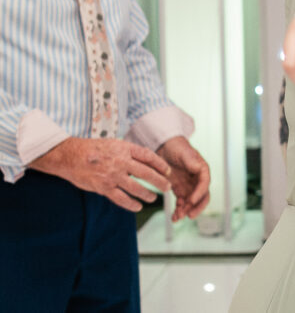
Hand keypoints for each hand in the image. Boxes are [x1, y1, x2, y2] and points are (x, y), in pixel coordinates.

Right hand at [29, 137, 170, 211]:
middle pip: (147, 173)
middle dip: (160, 182)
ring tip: (153, 198)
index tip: (168, 171)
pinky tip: (138, 206)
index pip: (149, 156)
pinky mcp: (103, 187)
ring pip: (136, 188)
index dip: (161, 164)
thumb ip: (129, 152)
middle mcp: (121, 162)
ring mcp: (112, 175)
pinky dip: (131, 204)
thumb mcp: (114, 144)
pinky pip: (121, 198)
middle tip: (167, 187)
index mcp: (125, 148)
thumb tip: (147, 160)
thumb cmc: (93, 149)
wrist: (69, 156)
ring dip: (147, 194)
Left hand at [157, 136, 210, 220]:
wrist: (166, 147)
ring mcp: (189, 186)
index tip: (191, 201)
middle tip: (189, 215)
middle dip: (197, 207)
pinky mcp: (180, 190)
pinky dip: (178, 211)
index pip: (204, 184)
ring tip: (177, 218)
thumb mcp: (185, 152)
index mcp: (202, 170)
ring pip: (191, 203)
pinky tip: (174, 217)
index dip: (199, 193)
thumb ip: (192, 162)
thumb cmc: (178, 147)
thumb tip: (199, 170)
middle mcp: (198, 180)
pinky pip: (181, 203)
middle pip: (202, 197)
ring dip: (186, 211)